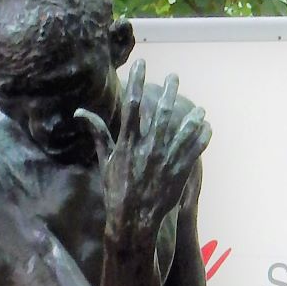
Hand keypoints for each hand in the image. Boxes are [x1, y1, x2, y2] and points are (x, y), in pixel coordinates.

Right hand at [77, 62, 211, 247]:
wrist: (133, 222)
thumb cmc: (115, 192)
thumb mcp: (104, 162)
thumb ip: (98, 134)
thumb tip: (80, 113)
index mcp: (128, 143)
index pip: (132, 105)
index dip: (137, 81)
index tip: (142, 64)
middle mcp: (148, 147)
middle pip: (162, 111)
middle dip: (170, 91)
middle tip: (175, 77)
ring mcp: (166, 159)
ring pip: (183, 128)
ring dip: (192, 114)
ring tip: (199, 107)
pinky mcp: (180, 171)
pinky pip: (195, 148)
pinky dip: (202, 135)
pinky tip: (206, 126)